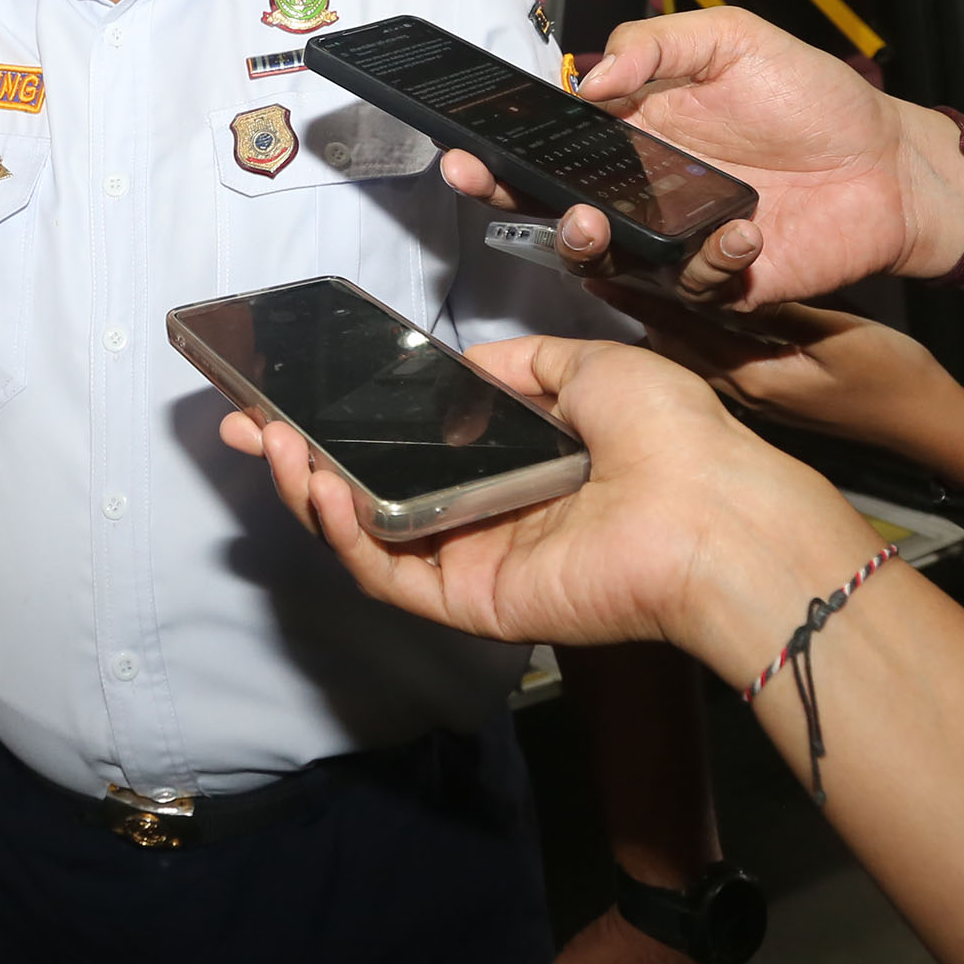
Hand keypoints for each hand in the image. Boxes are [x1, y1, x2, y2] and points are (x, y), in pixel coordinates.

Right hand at [220, 336, 876, 677]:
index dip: (351, 420)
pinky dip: (345, 535)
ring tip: (276, 443)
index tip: (299, 389)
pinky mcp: (471, 600)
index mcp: (515, 463)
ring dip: (311, 489)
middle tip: (249, 421)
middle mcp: (486, 514)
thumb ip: (521, 365)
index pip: (411, 446)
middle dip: (303, 456)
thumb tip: (468, 363)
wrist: (714, 510)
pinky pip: (389, 573)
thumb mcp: (592, 367)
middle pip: (371, 492)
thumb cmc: (674, 439)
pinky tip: (325, 486)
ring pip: (366, 534)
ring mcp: (474, 560)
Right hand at [439, 6, 960, 307]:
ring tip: (592, 219)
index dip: (500, 146)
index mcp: (633, 131)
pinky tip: (742, 230)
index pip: (549, 142)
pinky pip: (689, 284)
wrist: (888, 161)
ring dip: (585, 241)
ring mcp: (674, 240)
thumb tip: (589, 74)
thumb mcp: (732, 39)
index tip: (465, 144)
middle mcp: (642, 191)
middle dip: (506, 197)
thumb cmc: (815, 99)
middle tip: (488, 184)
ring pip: (603, 257)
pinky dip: (708, 261)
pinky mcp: (718, 281)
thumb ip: (656, 46)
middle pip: (551, 204)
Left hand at [626, 290, 963, 490]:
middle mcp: (740, 388)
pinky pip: (710, 357)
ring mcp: (750, 394)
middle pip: (669, 342)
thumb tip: (729, 285)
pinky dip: (687, 328)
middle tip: (597, 259)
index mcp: (753, 374)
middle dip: (634, 303)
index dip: (639, 293)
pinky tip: (678, 302)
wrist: (930, 426)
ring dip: (656, 315)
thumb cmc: (896, 379)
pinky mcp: (764, 392)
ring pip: (685, 350)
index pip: (679, 329)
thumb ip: (784, 312)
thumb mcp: (843, 334)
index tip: (601, 261)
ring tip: (623, 273)